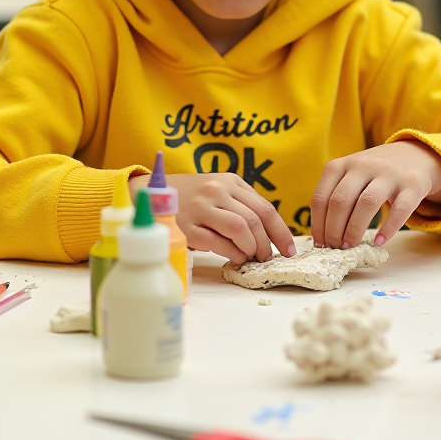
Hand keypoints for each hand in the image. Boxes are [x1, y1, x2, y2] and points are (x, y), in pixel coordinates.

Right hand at [129, 173, 294, 264]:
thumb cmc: (191, 196)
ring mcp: (200, 207)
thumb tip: (270, 235)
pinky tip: (234, 258)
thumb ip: (242, 204)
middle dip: (266, 244)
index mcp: (230, 181)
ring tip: (249, 257)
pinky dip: (231, 254)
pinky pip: (217, 243)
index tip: (290, 250)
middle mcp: (216, 190)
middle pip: (254, 220)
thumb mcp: (218, 189)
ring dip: (250, 249)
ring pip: (239, 229)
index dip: (281, 232)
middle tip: (266, 257)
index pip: (265, 208)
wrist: (151, 194)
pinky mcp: (186, 226)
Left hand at [311, 140, 440, 248]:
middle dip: (333, 229)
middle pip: (341, 201)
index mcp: (341, 165)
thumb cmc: (374, 173)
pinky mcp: (412, 184)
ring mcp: (389, 174)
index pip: (321, 197)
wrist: (414, 155)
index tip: (319, 243)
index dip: (318, 224)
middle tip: (335, 247)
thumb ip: (336, 195)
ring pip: (367, 203)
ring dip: (354, 229)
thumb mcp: (351, 174)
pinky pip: (400, 209)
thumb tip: (322, 235)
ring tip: (350, 246)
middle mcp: (363, 166)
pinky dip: (388, 228)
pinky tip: (378, 242)